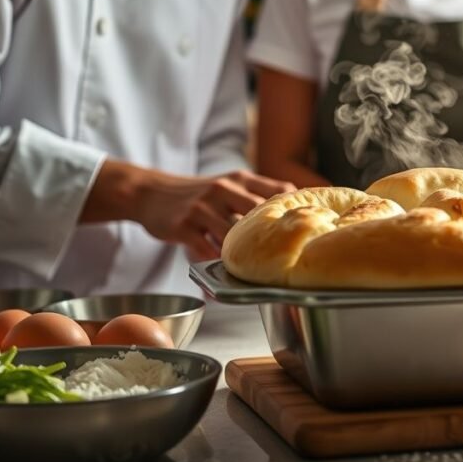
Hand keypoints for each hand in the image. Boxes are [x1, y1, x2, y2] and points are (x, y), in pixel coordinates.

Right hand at [85, 161, 295, 260]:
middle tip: (289, 257)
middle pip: (259, 212)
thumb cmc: (198, 193)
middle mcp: (223, 189)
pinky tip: (222, 282)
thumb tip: (293, 208)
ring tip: (260, 274)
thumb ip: (256, 195)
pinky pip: (205, 251)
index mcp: (240, 179)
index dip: (296, 208)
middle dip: (275, 235)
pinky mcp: (184, 226)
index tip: (311, 225)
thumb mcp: (228, 184)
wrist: (151, 192)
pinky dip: (215, 269)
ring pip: (232, 234)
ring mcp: (203, 208)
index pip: (277, 190)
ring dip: (245, 255)